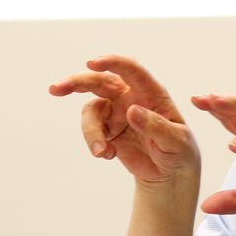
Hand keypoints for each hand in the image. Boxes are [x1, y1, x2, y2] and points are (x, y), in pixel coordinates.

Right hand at [50, 54, 198, 184]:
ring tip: (101, 153)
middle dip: (76, 82)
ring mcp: (115, 112)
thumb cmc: (179, 150)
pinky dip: (95, 144)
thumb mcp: (176, 140)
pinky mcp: (106, 130)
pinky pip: (92, 131)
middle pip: (98, 81)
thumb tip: (131, 110)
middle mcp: (129, 96)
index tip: (92, 63)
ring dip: (90, 131)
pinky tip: (108, 155)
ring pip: (91, 110)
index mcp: (150, 91)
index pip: (130, 69)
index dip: (111, 63)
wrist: (169, 173)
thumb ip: (155, 126)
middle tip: (56, 89)